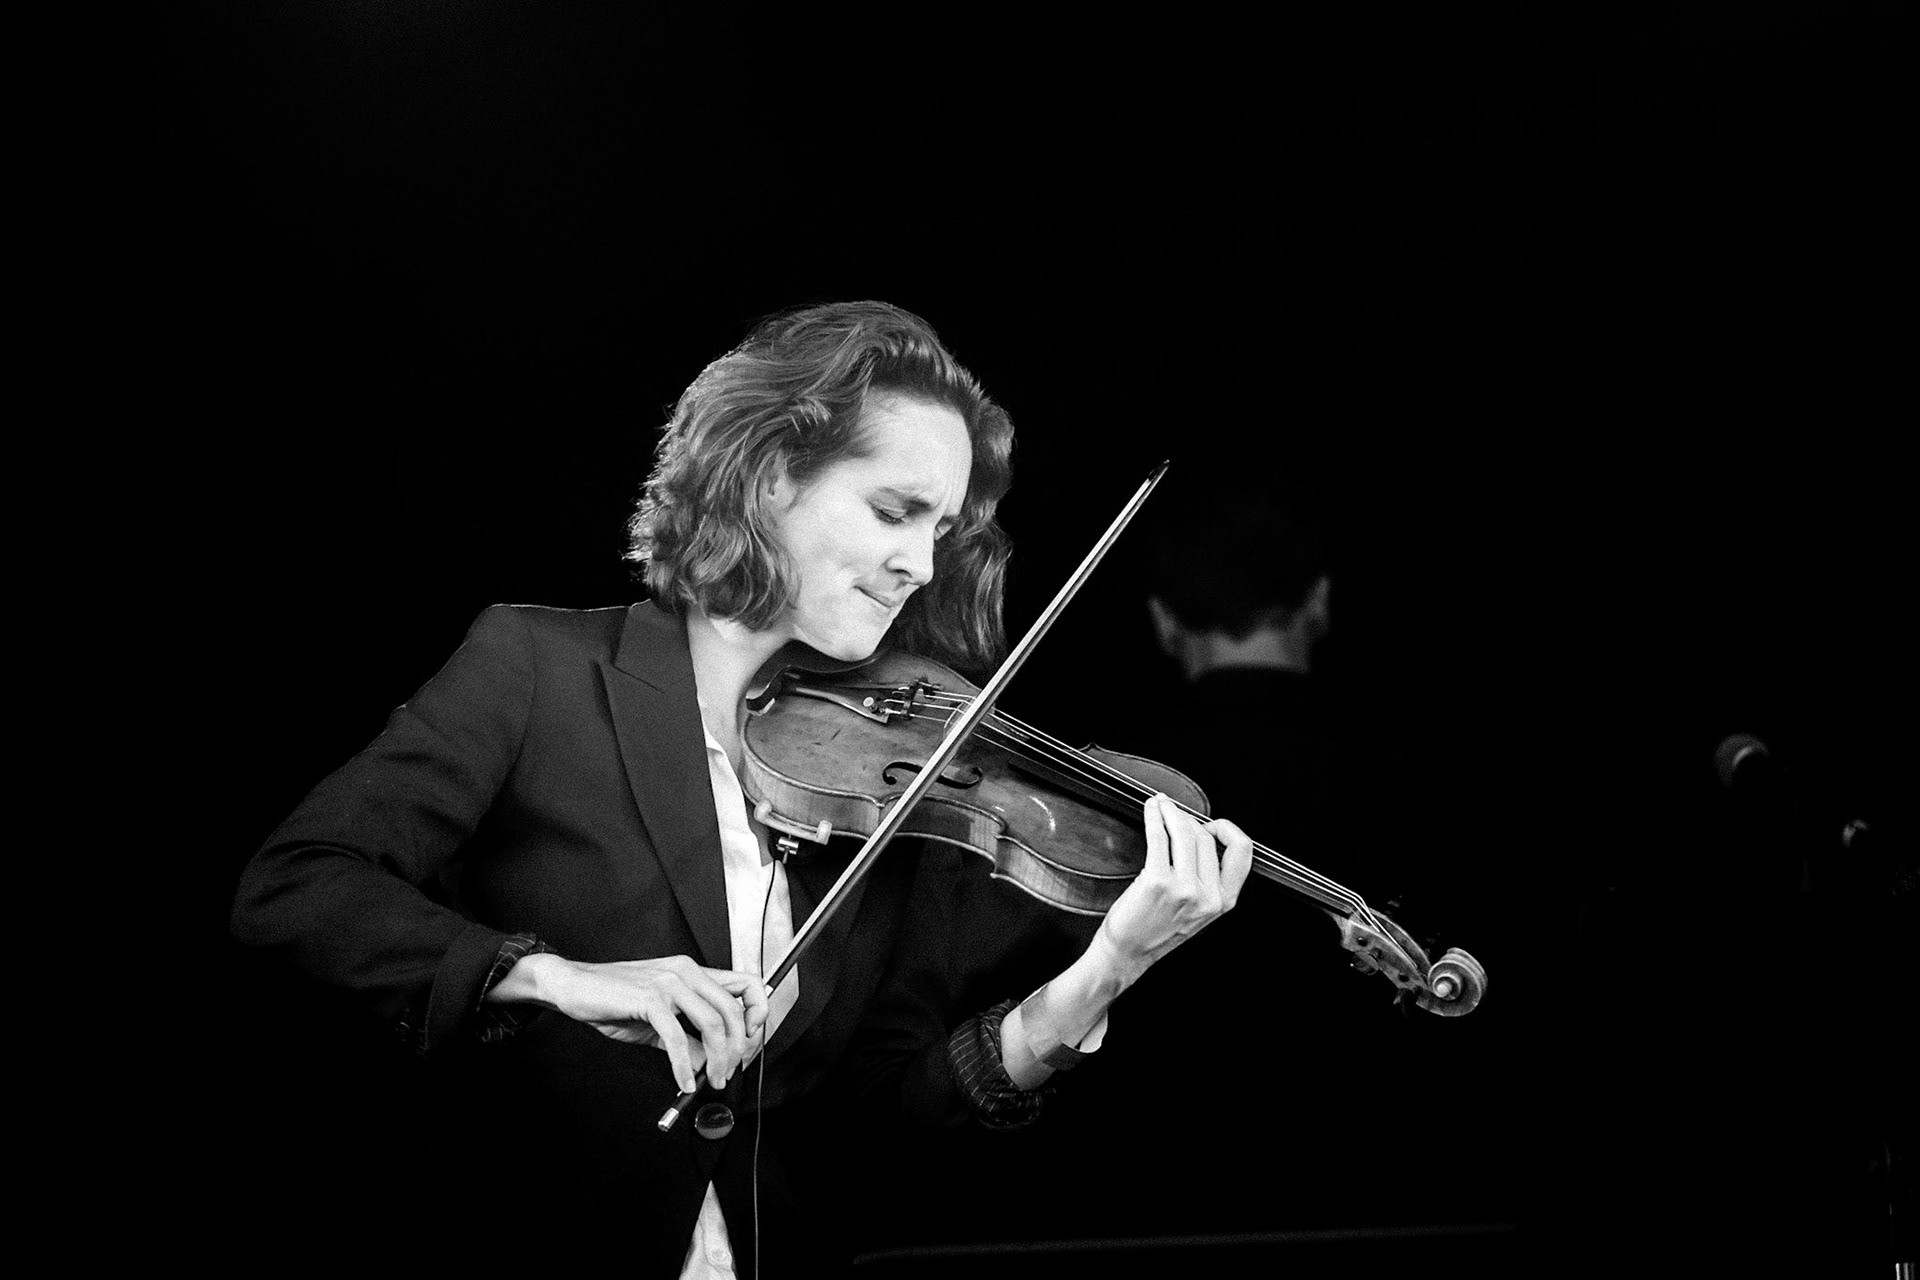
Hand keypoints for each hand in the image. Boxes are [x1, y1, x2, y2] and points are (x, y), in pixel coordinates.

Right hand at [523, 954, 769, 1091]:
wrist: (572, 985)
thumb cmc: (612, 999)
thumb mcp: (657, 1021)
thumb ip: (686, 1038)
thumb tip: (708, 1063)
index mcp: (692, 972)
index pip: (746, 984)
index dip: (757, 1012)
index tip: (749, 1041)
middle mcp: (686, 972)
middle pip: (733, 1010)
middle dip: (737, 1048)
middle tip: (728, 1072)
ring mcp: (668, 983)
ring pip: (712, 1023)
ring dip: (717, 1060)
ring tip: (712, 1081)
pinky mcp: (650, 999)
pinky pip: (677, 1038)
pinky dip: (684, 1065)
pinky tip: (684, 1081)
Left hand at [1098, 793, 1253, 973]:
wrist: (1129, 952)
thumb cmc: (1157, 930)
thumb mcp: (1198, 910)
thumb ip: (1209, 879)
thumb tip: (1203, 836)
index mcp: (1223, 901)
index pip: (1242, 851)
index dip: (1228, 830)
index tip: (1212, 824)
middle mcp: (1207, 896)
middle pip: (1206, 837)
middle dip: (1188, 819)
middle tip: (1174, 815)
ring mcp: (1183, 889)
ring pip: (1184, 832)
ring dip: (1170, 811)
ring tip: (1161, 806)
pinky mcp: (1157, 881)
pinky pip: (1159, 836)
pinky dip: (1154, 816)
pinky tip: (1151, 811)